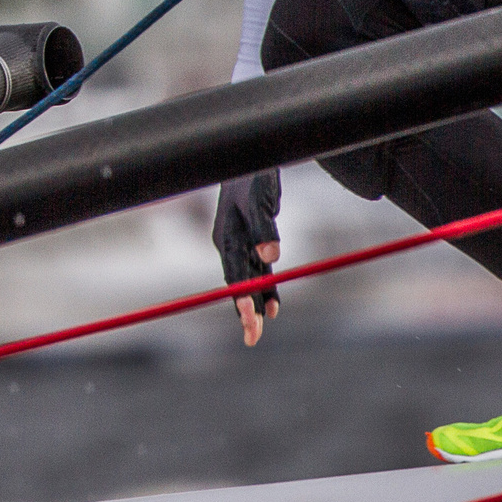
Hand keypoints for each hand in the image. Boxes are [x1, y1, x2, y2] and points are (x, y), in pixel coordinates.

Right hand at [214, 171, 282, 345]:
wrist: (250, 162)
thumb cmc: (252, 180)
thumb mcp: (258, 202)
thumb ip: (264, 229)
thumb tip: (271, 256)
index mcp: (227, 237)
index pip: (234, 273)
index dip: (242, 297)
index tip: (249, 317)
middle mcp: (231, 244)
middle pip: (238, 284)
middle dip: (246, 312)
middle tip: (252, 339)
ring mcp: (242, 245)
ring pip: (249, 282)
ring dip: (256, 305)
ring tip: (260, 330)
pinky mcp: (253, 243)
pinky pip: (259, 272)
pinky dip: (266, 290)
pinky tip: (273, 308)